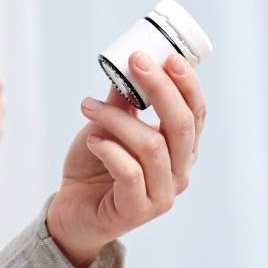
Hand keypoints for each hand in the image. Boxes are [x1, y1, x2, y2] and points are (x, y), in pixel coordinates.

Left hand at [46, 50, 207, 267]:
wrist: (72, 210)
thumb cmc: (96, 165)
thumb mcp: (109, 126)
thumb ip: (123, 101)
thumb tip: (128, 63)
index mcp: (180, 150)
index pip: (196, 114)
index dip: (187, 84)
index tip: (168, 56)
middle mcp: (179, 172)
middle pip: (182, 126)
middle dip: (161, 89)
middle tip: (136, 61)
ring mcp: (162, 194)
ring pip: (152, 146)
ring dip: (117, 118)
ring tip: (87, 105)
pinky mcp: (136, 210)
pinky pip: (130, 172)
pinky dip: (109, 149)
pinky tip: (91, 140)